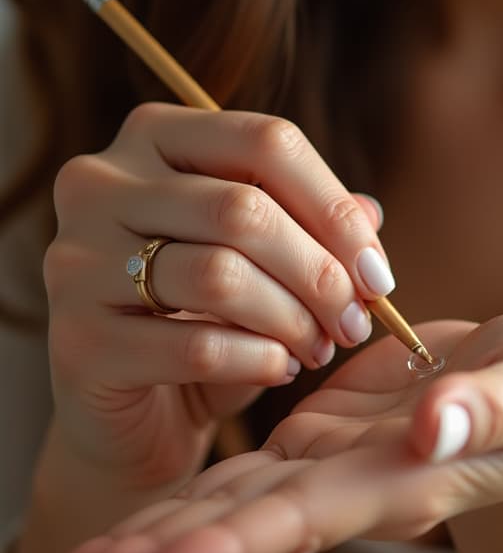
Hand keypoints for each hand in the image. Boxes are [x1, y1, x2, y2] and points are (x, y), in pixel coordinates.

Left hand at [41, 312, 502, 552]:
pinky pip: (242, 464)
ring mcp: (328, 464)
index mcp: (401, 480)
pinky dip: (188, 492)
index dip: (229, 542)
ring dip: (153, 535)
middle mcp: (352, 487)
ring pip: (229, 500)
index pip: (305, 515)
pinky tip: (134, 521)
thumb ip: (492, 409)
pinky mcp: (318, 435)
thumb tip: (433, 428)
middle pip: (243, 525)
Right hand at [42, 102, 389, 495]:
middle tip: (354, 322)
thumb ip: (310, 227)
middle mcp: (100, 184)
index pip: (266, 142)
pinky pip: (196, 346)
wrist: (138, 413)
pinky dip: (259, 362)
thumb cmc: (206, 322)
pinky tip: (279, 370)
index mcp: (153, 138)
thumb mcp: (265, 262)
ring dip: (293, 321)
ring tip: (318, 348)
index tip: (376, 272)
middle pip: (245, 210)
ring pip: (221, 276)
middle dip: (321, 274)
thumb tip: (369, 214)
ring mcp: (75, 260)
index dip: (335, 208)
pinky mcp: (76, 339)